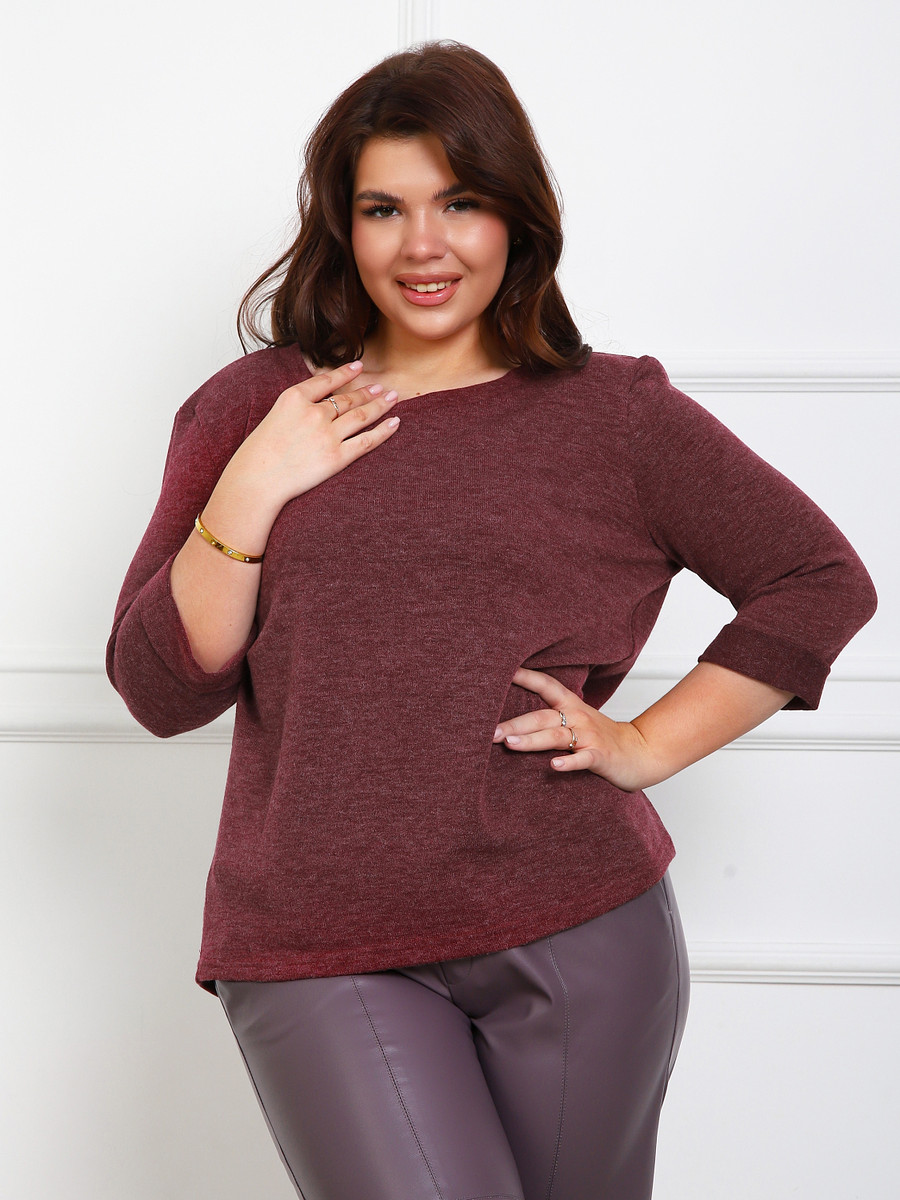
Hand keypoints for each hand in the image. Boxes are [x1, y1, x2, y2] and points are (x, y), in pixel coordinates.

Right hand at [221, 360, 399, 518]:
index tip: (359, 367)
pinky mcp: (337, 457)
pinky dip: (384, 431)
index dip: (345, 373)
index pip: (326, 380)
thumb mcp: (274, 416)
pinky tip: (395, 423)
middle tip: (381, 388)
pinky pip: (366, 441)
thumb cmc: (260, 452)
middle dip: (367, 392)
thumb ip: (297, 407)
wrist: (257, 479)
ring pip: (361, 415)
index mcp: (295, 398)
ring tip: (392, 398)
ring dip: (379, 405)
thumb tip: (320, 403)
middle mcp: (314, 412)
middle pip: (347, 399)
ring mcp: (327, 435)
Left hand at [493, 667, 655, 791]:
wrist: (641, 752)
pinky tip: (552, 767)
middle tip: (489, 731)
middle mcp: (578, 717)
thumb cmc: (602, 737)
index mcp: (571, 706)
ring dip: (531, 740)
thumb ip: (550, 716)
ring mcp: (590, 737)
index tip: (501, 670)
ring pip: (556, 736)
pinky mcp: (601, 757)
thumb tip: (512, 717)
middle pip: (542, 717)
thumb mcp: (577, 720)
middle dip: (514, 723)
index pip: (546, 685)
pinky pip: (583, 759)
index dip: (525, 676)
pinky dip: (568, 763)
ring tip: (509, 744)